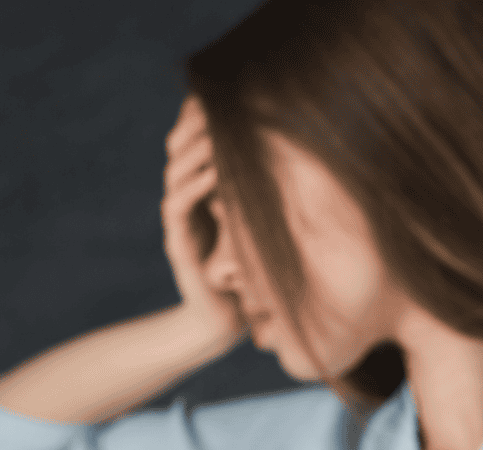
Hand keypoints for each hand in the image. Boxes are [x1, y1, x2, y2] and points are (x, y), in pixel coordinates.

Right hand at [162, 94, 249, 350]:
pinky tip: (214, 169)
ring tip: (215, 126)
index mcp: (203, 194)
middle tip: (214, 99)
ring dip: (195, 147)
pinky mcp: (179, 245)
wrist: (222, 323)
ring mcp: (180, 222)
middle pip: (179, 148)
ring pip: (176, 171)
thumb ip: (265, 198)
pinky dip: (195, 185)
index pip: (196, 144)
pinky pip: (178, 206)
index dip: (204, 118)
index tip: (224, 93)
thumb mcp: (261, 228)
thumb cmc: (248, 276)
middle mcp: (187, 202)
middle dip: (195, 122)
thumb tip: (305, 167)